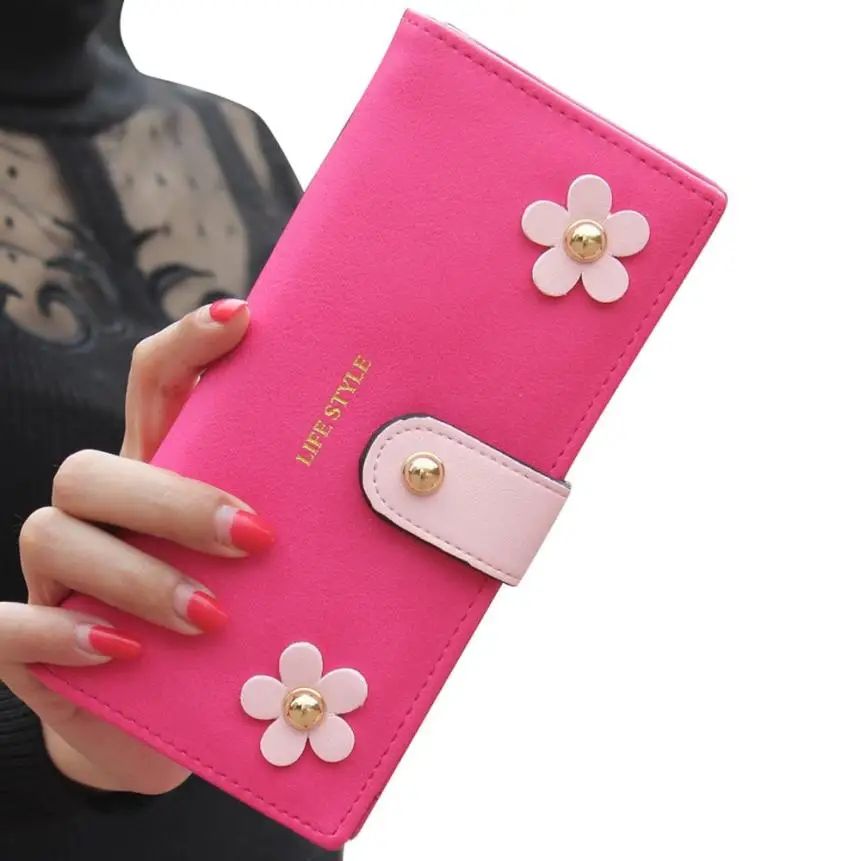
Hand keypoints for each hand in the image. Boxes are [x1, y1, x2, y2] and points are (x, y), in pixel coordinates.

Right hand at [0, 298, 274, 794]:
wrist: (170, 727)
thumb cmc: (234, 635)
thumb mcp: (274, 574)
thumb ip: (314, 532)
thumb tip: (419, 493)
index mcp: (161, 475)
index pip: (154, 384)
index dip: (187, 343)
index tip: (242, 317)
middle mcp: (102, 515)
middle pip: (93, 463)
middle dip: (173, 497)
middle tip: (256, 534)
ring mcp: (58, 577)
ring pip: (53, 533)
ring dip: (138, 575)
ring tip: (213, 616)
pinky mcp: (31, 646)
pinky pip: (8, 628)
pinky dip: (62, 639)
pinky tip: (126, 656)